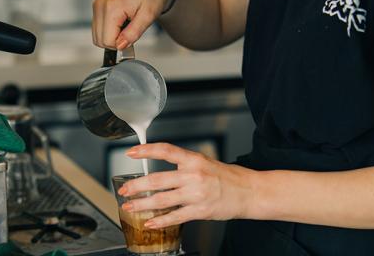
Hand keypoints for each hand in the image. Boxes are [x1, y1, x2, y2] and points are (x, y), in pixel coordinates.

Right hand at [92, 0, 177, 49]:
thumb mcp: (148, 16)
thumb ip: (133, 33)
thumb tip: (121, 46)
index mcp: (112, 7)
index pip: (107, 41)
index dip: (121, 44)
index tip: (132, 37)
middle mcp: (101, 5)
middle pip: (100, 40)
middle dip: (116, 42)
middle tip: (130, 32)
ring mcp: (98, 5)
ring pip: (97, 36)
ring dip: (112, 37)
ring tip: (126, 26)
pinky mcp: (98, 6)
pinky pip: (99, 28)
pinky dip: (109, 31)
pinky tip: (121, 23)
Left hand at [118, 143, 256, 228]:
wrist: (249, 191)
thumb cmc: (227, 177)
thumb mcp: (205, 163)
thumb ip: (184, 166)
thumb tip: (161, 171)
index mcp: (194, 160)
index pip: (165, 151)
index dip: (146, 151)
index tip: (131, 152)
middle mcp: (193, 175)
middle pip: (157, 180)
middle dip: (136, 186)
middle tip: (124, 190)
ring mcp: (196, 194)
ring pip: (162, 200)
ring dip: (142, 204)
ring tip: (130, 206)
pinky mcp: (200, 210)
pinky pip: (175, 217)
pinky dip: (160, 221)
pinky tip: (150, 223)